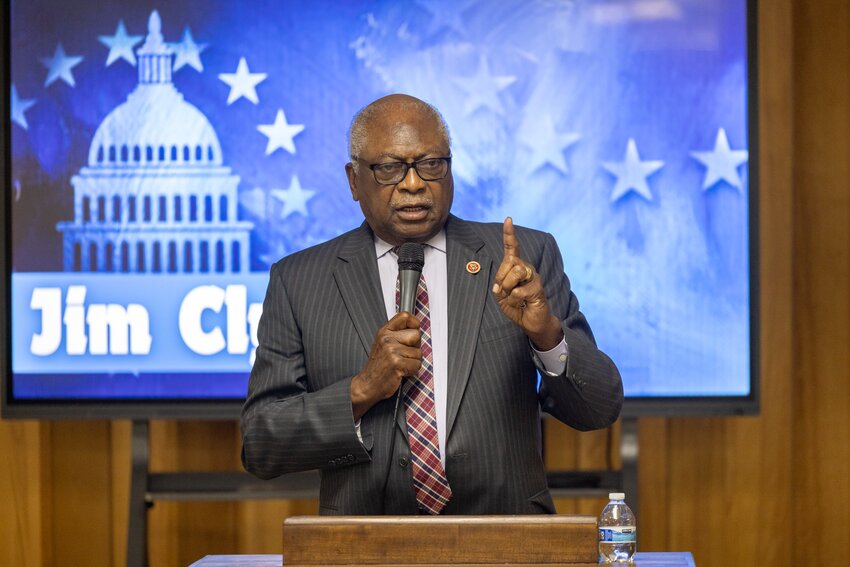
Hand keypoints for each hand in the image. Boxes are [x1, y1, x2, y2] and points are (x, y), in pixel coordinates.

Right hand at [350, 311, 421, 419]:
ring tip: (400, 365)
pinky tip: (401, 372)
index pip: (405, 316)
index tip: (412, 331)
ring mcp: (392, 350)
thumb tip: (416, 329)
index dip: (414, 323)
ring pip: (418, 353)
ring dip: (412, 361)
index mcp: (384, 331)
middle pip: (416, 335)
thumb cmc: (378, 366)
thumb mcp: (383, 344)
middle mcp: (387, 339)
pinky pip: (417, 365)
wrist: (367, 385)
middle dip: (414, 347)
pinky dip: (412, 371)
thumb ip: (397, 334)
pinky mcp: (397, 363)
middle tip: (403, 355)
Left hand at [491, 217, 562, 350]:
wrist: (531, 322)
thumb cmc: (517, 306)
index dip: (509, 234)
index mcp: (516, 267)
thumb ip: (499, 285)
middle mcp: (526, 268)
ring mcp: (534, 277)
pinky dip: (513, 300)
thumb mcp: (502, 296)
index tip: (508, 219)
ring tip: (512, 297)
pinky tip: (520, 303)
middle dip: (501, 277)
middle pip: (510, 261)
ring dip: (507, 288)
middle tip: (503, 291)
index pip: (512, 248)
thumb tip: (501, 282)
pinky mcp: (538, 288)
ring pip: (516, 272)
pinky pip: (518, 290)